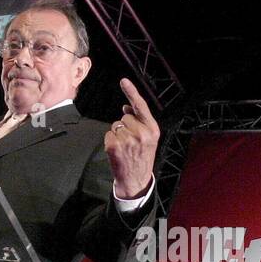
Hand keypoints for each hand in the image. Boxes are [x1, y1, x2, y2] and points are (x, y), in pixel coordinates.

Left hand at [106, 78, 158, 198]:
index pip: (140, 107)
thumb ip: (139, 122)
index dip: (132, 92)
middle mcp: (142, 133)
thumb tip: (125, 107)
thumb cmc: (142, 157)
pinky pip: (108, 134)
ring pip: (115, 125)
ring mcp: (128, 140)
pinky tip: (118, 151)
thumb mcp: (148, 139)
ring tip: (126, 148)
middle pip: (125, 116)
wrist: (137, 180)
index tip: (123, 81)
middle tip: (131, 142)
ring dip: (118, 134)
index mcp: (152, 129)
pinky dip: (110, 141)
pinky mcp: (115, 146)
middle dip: (125, 126)